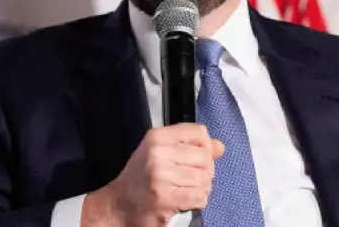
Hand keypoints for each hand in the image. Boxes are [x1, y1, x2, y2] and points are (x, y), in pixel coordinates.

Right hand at [81, 123, 224, 226]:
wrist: (118, 205)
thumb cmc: (141, 177)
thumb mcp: (161, 153)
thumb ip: (191, 146)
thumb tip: (220, 146)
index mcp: (157, 137)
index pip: (199, 132)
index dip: (206, 146)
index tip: (197, 158)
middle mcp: (158, 153)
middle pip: (205, 157)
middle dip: (205, 172)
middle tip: (191, 180)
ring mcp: (160, 176)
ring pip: (204, 179)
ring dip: (201, 189)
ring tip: (187, 190)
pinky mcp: (164, 198)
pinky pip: (199, 197)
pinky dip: (197, 201)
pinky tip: (185, 201)